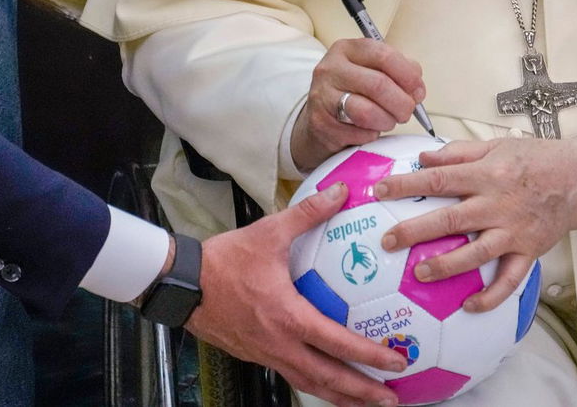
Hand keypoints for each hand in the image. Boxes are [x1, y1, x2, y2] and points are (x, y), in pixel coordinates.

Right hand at [188, 182, 407, 406]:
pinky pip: (292, 376)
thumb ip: (308, 213)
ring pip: (309, 384)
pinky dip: (316, 385)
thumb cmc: (224, 261)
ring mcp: (266, 354)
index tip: (395, 362)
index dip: (369, 356)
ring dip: (340, 396)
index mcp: (288, 317)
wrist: (181, 284)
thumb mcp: (269, 232)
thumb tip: (340, 192)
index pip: (336, 344)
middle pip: (327, 378)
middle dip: (361, 391)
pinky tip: (329, 384)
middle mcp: (279, 344)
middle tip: (391, 400)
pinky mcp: (256, 355)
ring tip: (366, 402)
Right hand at [290, 38, 425, 172]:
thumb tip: (417, 89)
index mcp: (348, 49)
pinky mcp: (320, 123)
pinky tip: (369, 130)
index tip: (418, 91)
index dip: (408, 76)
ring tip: (389, 121)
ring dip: (387, 121)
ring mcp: (322, 96)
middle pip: (378, 85)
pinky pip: (358, 132)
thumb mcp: (373, 71)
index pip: (384, 56)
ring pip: (367, 112)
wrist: (321, 116)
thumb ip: (399, 72)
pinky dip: (371, 134)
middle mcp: (330, 68)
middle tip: (407, 112)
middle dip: (402, 103)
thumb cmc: (354, 91)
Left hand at [374, 137, 576, 312]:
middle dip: (416, 231)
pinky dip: (491, 296)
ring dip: (447, 265)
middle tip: (388, 240)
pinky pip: (510, 279)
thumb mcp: (497, 145)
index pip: (440, 178)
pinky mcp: (529, 251)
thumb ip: (459, 152)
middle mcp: (498, 203)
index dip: (408, 184)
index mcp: (488, 173)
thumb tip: (424, 157)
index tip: (381, 190)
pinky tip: (470, 306)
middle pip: (450, 218)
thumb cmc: (537, 159)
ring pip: (476, 252)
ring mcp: (514, 231)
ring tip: (420, 274)